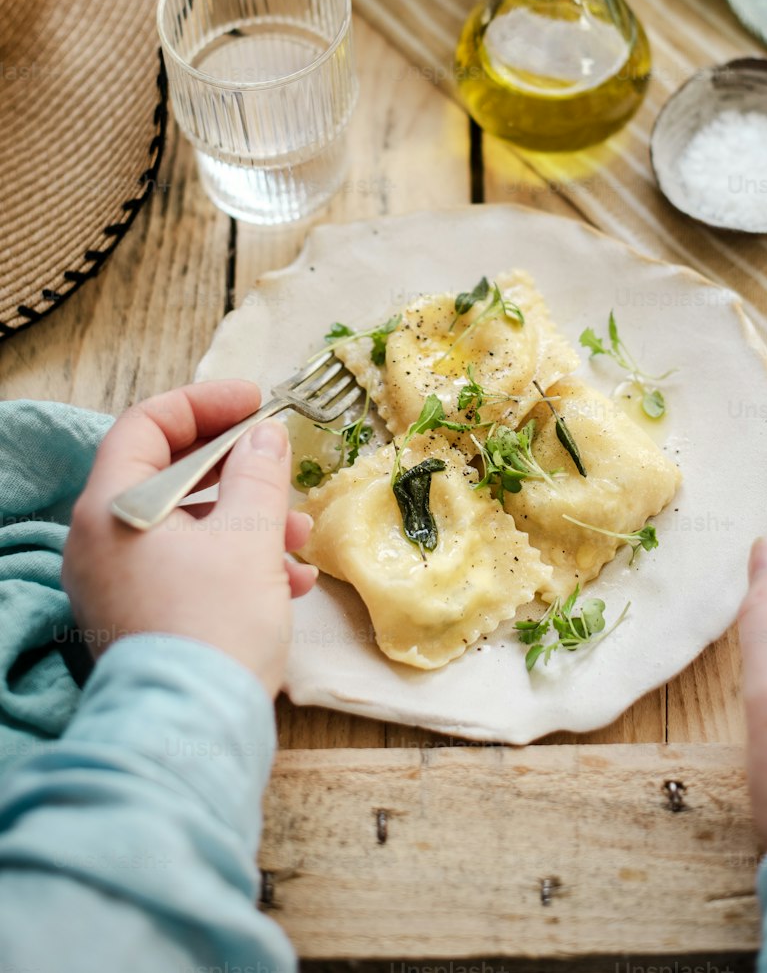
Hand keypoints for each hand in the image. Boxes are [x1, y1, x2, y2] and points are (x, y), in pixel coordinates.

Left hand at [63, 381, 316, 696]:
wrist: (194, 732)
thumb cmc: (215, 625)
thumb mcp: (250, 537)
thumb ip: (259, 473)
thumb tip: (264, 435)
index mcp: (111, 510)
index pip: (146, 426)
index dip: (204, 404)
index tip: (254, 401)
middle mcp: (99, 543)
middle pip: (167, 476)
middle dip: (236, 469)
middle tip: (280, 461)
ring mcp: (115, 585)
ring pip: (185, 526)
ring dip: (246, 519)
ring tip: (299, 536)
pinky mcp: (139, 619)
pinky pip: (185, 567)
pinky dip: (234, 561)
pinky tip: (289, 581)